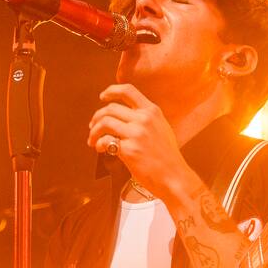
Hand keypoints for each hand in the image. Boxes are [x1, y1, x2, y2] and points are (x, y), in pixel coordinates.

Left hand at [86, 84, 194, 199]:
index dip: (111, 91)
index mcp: (152, 111)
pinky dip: (99, 144)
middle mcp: (144, 119)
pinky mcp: (129, 150)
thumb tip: (123, 117)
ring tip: (93, 140)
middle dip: (97, 117)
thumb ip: (145, 119)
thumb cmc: (167, 157)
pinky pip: (106, 141)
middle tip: (93, 126)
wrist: (174, 177)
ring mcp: (136, 134)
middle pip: (111, 108)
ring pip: (105, 122)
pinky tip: (100, 149)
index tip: (102, 97)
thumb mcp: (162, 129)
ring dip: (94, 131)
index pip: (128, 90)